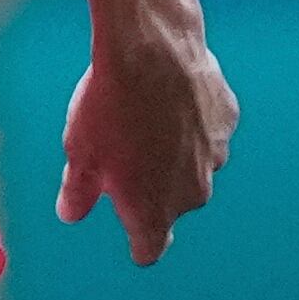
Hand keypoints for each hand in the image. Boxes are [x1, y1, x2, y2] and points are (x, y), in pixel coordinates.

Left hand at [58, 31, 235, 265]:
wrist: (151, 50)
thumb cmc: (109, 108)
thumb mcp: (79, 154)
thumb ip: (78, 193)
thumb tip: (71, 213)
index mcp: (153, 211)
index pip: (149, 248)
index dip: (138, 243)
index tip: (131, 235)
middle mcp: (192, 193)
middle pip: (170, 203)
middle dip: (150, 186)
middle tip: (121, 152)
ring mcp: (215, 157)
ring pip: (190, 165)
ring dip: (171, 152)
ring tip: (141, 118)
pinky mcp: (227, 122)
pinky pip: (205, 130)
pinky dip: (189, 120)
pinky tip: (167, 95)